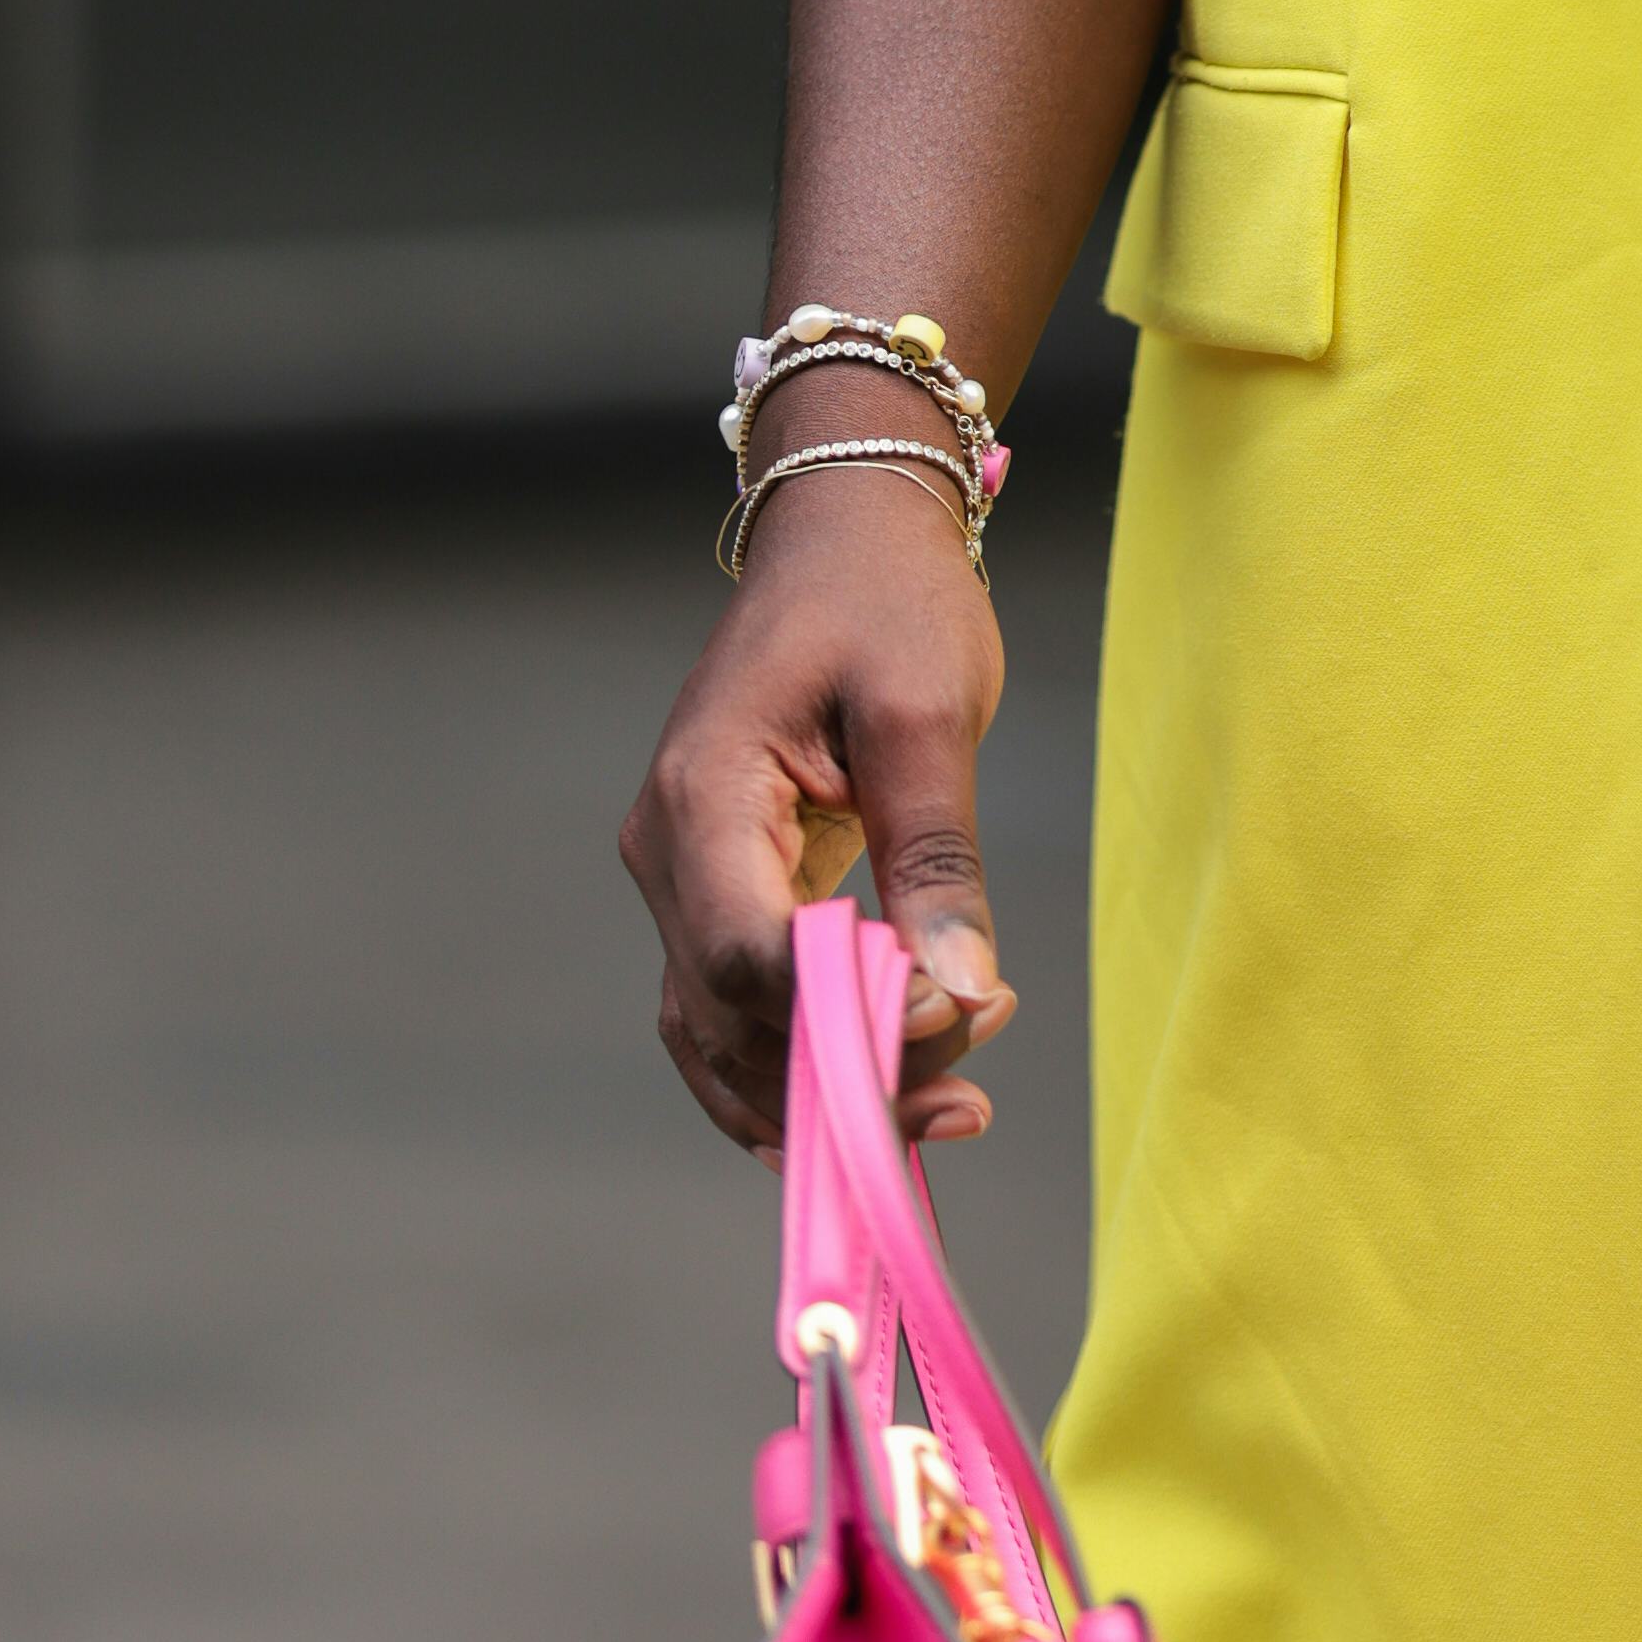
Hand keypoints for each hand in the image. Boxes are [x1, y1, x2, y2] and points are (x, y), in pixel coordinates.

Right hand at [625, 459, 1012, 1154]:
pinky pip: (736, 1010)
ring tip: (949, 1108)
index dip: (845, 1018)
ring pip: (725, 1037)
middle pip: (732, 1019)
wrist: (846, 533)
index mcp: (704, 799)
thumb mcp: (927, 710)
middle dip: (847, 1076)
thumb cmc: (886, 598)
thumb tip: (960, 990)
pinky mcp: (722, 890)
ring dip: (823, 1091)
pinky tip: (877, 1100)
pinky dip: (797, 1065)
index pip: (746, 960)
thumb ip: (936, 854)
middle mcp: (669, 853)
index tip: (959, 1015)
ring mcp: (685, 878)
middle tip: (972, 1093)